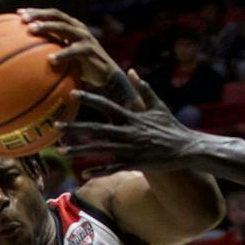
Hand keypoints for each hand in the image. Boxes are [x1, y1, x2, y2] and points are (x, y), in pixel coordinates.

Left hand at [17, 7, 118, 89]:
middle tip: (23, 19)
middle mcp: (78, 28)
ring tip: (32, 30)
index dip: (36, 12)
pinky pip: (74, 50)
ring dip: (47, 26)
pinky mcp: (91, 50)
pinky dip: (62, 54)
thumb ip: (51, 53)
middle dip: (40, 15)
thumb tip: (26, 58)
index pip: (52, 14)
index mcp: (71, 27)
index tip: (18, 13)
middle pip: (57, 15)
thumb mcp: (65, 58)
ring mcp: (85, 38)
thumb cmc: (82, 69)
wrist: (106, 78)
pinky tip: (50, 60)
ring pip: (64, 27)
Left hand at [68, 77, 195, 167]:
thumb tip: (132, 70)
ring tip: (61, 152)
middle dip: (75, 128)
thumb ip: (143, 89)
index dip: (89, 99)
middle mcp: (128, 132)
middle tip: (56, 126)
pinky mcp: (135, 163)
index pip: (106, 106)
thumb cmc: (172, 126)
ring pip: (100, 150)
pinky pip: (113, 168)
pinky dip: (98, 171)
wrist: (187, 148)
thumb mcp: (158, 105)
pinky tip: (83, 174)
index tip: (73, 93)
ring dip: (79, 151)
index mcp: (132, 117)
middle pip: (97, 129)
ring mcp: (131, 149)